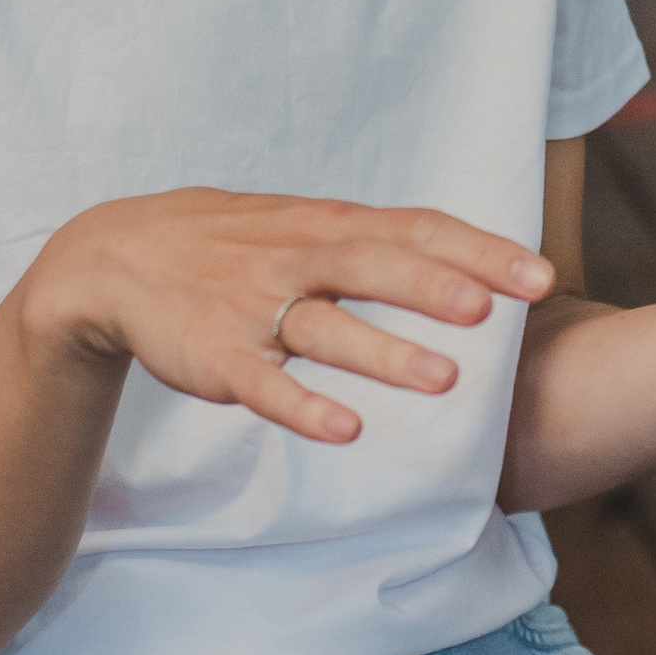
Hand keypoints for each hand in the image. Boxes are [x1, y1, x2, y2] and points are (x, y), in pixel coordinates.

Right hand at [22, 188, 550, 441]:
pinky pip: (263, 383)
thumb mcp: (303, 225)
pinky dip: (302, 406)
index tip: (539, 276)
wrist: (116, 254)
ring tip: (445, 380)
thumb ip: (376, 241)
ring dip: (384, 351)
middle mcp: (297, 257)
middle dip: (438, 287)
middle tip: (498, 311)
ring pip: (326, 327)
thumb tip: (466, 263)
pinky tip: (345, 430)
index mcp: (328, 224)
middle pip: (376, 265)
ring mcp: (254, 305)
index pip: (415, 229)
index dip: (478, 252)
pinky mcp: (216, 354)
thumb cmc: (234, 242)